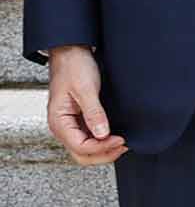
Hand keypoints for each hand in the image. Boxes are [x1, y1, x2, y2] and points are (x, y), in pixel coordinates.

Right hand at [47, 46, 126, 164]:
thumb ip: (94, 113)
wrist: (71, 51)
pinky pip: (89, 139)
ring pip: (85, 150)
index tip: (120, 139)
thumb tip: (103, 135)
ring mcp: (70, 125)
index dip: (102, 147)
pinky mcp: (78, 120)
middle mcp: (62, 127)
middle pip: (82, 155)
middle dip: (103, 155)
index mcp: (59, 121)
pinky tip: (115, 136)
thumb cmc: (73, 66)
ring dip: (103, 151)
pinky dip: (102, 142)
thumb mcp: (85, 89)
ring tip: (122, 143)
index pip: (80, 147)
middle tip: (123, 145)